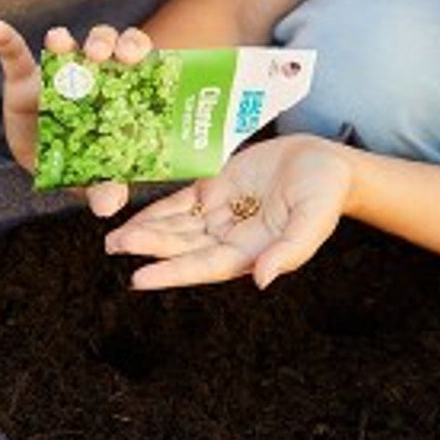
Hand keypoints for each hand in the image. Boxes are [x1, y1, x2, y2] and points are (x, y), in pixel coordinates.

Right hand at [0, 16, 152, 217]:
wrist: (44, 164)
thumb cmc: (84, 162)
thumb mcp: (95, 176)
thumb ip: (105, 187)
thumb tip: (107, 206)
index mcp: (121, 88)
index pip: (137, 56)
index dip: (137, 48)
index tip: (131, 56)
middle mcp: (94, 73)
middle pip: (105, 42)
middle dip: (105, 41)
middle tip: (100, 54)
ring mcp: (58, 73)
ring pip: (67, 44)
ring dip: (63, 40)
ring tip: (58, 41)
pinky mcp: (24, 77)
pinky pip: (13, 53)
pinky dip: (3, 37)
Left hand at [103, 133, 352, 289]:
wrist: (325, 160)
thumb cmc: (325, 193)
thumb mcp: (313, 222)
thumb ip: (288, 251)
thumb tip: (261, 280)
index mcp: (251, 252)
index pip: (203, 266)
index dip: (171, 273)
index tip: (139, 278)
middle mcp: (229, 238)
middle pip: (182, 246)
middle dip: (149, 247)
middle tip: (114, 246)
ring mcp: (219, 214)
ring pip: (176, 226)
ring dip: (146, 232)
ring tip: (115, 238)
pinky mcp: (215, 188)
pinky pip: (181, 201)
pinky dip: (158, 209)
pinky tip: (134, 215)